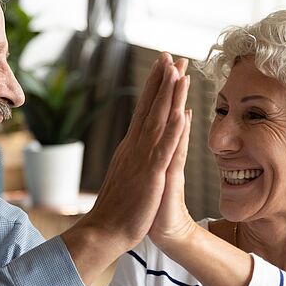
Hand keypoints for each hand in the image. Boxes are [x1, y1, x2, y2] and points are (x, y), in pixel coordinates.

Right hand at [62, 53, 188, 283]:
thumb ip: (133, 157)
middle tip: (171, 55)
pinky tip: (181, 113)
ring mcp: (142, 159)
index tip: (163, 65)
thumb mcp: (127, 175)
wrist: (104, 231)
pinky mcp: (150, 174)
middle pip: (150, 107)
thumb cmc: (118, 208)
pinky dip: (172, 130)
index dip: (154, 86)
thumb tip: (136, 145)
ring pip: (158, 121)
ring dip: (169, 96)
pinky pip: (164, 149)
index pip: (144, 109)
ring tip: (179, 72)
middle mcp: (135, 146)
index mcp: (131, 146)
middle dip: (162, 80)